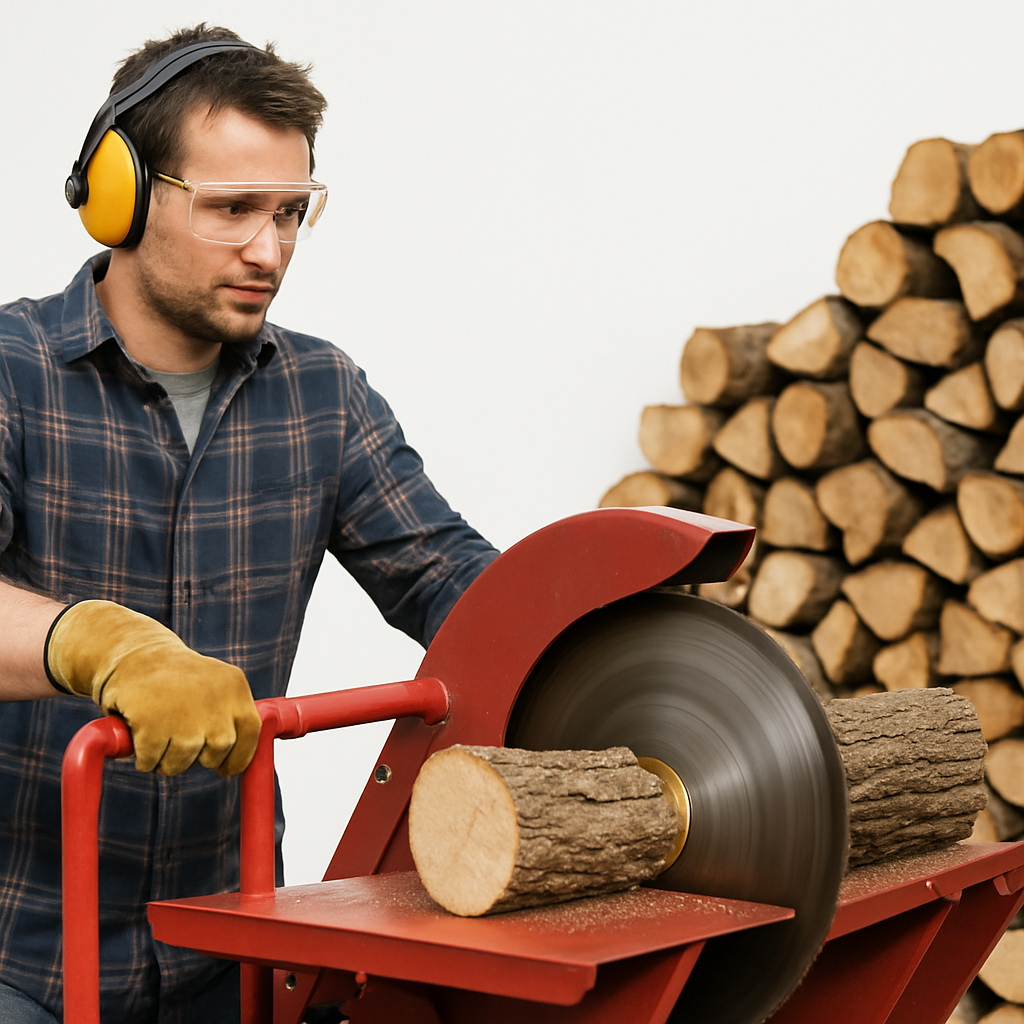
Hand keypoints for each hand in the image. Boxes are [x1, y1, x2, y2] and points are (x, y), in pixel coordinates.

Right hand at [46, 600, 260, 775]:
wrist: (134, 653)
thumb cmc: (176, 677)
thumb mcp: (215, 685)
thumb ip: (229, 714)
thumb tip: (237, 761)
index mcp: (235, 688)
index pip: (251, 734)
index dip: (238, 757)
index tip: (224, 768)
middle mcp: (216, 702)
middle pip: (215, 753)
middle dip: (197, 756)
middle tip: (180, 741)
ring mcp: (184, 715)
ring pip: (181, 763)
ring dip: (166, 759)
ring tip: (159, 735)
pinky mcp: (152, 725)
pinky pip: (151, 761)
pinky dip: (144, 757)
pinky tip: (140, 736)